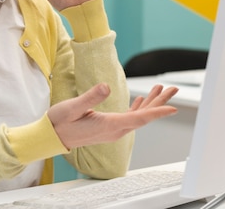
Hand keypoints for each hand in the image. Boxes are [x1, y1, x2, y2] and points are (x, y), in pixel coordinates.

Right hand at [48, 83, 178, 148]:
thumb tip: (106, 87)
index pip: (139, 118)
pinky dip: (138, 108)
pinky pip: (129, 118)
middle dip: (160, 102)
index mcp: (109, 125)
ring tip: (162, 88)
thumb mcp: (72, 107)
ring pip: (138, 117)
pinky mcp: (108, 127)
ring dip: (151, 103)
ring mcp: (112, 130)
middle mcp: (114, 130)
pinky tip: (142, 100)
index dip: (157, 112)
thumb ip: (90, 97)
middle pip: (144, 117)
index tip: (173, 107)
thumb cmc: (59, 122)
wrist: (51, 137)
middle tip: (174, 88)